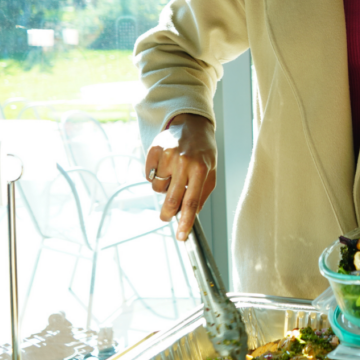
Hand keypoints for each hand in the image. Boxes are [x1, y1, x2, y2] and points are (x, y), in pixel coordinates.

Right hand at [145, 113, 216, 240]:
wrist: (192, 124)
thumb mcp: (211, 170)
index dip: (185, 221)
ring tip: (173, 175)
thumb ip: (202, 193)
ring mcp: (168, 155)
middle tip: (166, 217)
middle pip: (172, 199)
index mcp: (201, 168)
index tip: (181, 236)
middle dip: (167, 214)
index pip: (192, 201)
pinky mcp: (154, 150)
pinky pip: (148, 176)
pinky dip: (155, 176)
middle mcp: (184, 162)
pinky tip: (165, 165)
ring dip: (164, 188)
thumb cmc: (203, 151)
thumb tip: (191, 215)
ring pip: (158, 188)